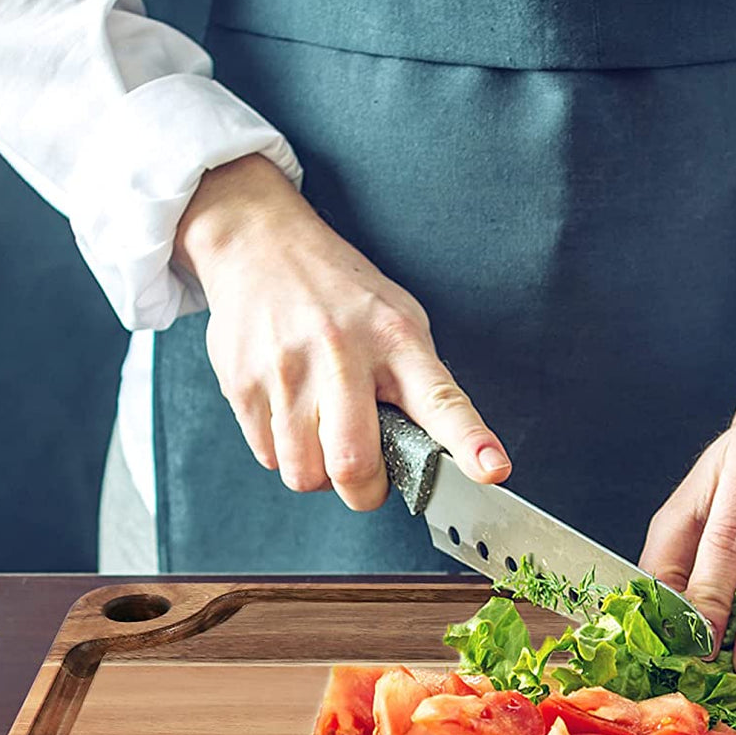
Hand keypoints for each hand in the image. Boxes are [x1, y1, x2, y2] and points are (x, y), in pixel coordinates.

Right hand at [172, 154, 509, 506]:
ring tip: (324, 436)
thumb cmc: (340, 294)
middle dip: (365, 490)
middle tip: (369, 477)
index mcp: (396, 339)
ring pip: (305, 474)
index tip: (492, 470)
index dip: (470, 442)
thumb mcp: (397, 319)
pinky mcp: (243, 384)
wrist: (259, 244)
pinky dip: (285, 453)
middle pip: (353, 465)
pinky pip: (269, 458)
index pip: (441, 400)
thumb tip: (438, 453)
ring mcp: (288, 371)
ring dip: (319, 474)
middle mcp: (342, 355)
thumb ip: (418, 383)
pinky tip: (292, 417)